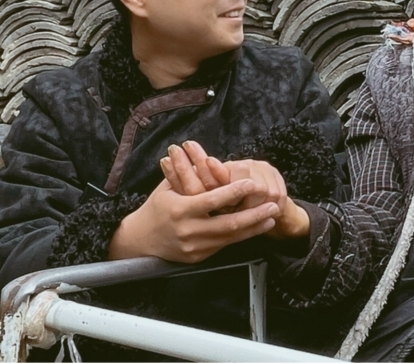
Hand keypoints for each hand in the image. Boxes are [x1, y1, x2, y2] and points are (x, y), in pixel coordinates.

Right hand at [107, 176, 278, 262]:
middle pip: (228, 224)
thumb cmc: (157, 207)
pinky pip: (224, 245)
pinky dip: (241, 236)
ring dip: (254, 228)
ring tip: (271, 217)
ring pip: (230, 238)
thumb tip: (208, 156)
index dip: (234, 192)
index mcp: (180, 209)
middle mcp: (189, 230)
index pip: (212, 200)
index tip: (253, 184)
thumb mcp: (168, 187)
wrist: (141, 241)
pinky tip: (255, 228)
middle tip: (273, 205)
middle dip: (254, 215)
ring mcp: (194, 246)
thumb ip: (189, 175)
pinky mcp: (199, 257)